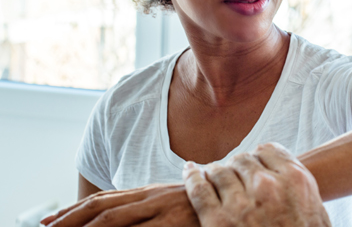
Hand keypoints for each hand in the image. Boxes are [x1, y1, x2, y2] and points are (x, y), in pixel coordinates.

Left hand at [40, 184, 197, 226]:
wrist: (238, 194)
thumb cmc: (203, 204)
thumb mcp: (172, 202)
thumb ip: (146, 206)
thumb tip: (118, 213)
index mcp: (150, 191)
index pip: (104, 199)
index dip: (74, 209)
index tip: (50, 220)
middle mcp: (153, 197)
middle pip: (102, 207)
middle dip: (69, 219)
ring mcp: (163, 211)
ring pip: (114, 219)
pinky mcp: (174, 224)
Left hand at [184, 143, 330, 226]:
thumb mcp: (315, 212)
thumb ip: (298, 190)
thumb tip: (287, 180)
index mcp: (294, 180)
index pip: (268, 151)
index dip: (258, 157)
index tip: (254, 163)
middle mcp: (267, 186)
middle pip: (243, 160)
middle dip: (236, 166)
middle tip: (232, 173)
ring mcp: (240, 202)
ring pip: (220, 171)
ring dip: (215, 171)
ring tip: (210, 173)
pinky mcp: (216, 221)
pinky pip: (199, 189)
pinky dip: (192, 177)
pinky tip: (190, 171)